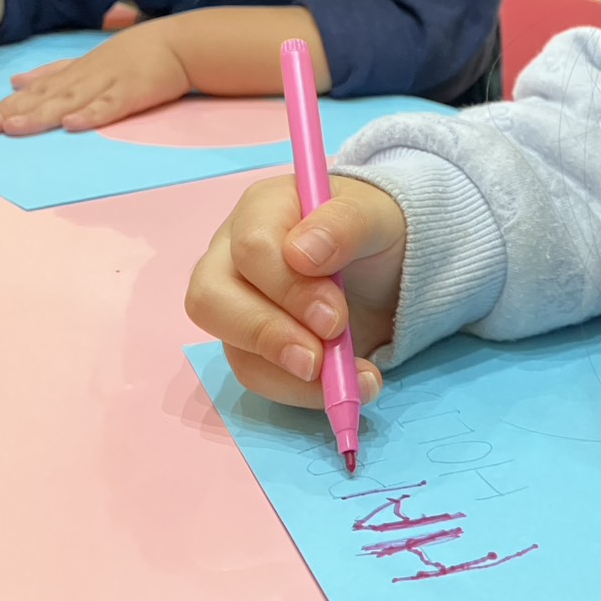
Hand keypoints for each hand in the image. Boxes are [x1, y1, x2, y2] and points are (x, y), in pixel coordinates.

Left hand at [0, 21, 189, 134]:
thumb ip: (54, 72)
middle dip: (14, 111)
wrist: (179, 44)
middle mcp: (86, 77)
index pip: (38, 90)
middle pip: (46, 97)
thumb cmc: (135, 53)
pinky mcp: (133, 93)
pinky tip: (72, 125)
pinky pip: (110, 106)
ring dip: (41, 115)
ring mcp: (109, 83)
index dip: (9, 104)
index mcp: (75, 71)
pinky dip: (92, 115)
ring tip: (15, 128)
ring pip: (70, 101)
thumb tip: (16, 81)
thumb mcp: (89, 59)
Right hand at [184, 174, 406, 407]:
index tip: (335, 318)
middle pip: (211, 300)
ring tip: (353, 379)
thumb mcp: (376, 215)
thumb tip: (301, 253)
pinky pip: (259, 375)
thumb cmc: (372, 228)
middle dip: (268, 336)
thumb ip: (345, 224)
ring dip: (291, 376)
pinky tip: (351, 384)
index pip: (250, 249)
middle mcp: (233, 254)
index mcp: (263, 209)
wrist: (388, 263)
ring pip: (233, 348)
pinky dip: (303, 391)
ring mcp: (237, 302)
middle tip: (320, 360)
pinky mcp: (251, 344)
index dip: (289, 290)